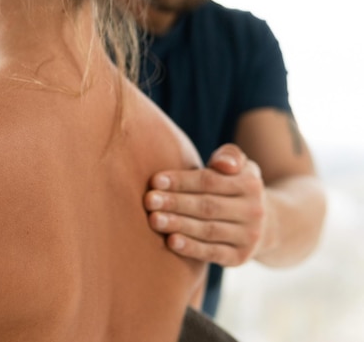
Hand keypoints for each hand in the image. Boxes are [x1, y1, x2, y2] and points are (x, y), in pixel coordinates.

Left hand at [144, 144, 265, 265]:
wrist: (265, 223)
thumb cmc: (235, 187)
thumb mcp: (239, 166)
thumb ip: (229, 156)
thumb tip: (223, 165)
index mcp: (250, 184)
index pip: (210, 181)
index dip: (181, 181)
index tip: (155, 181)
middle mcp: (253, 211)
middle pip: (206, 206)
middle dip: (175, 203)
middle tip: (149, 201)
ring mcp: (248, 236)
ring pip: (207, 230)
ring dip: (178, 225)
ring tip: (153, 220)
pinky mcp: (240, 257)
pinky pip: (212, 252)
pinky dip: (191, 248)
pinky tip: (171, 242)